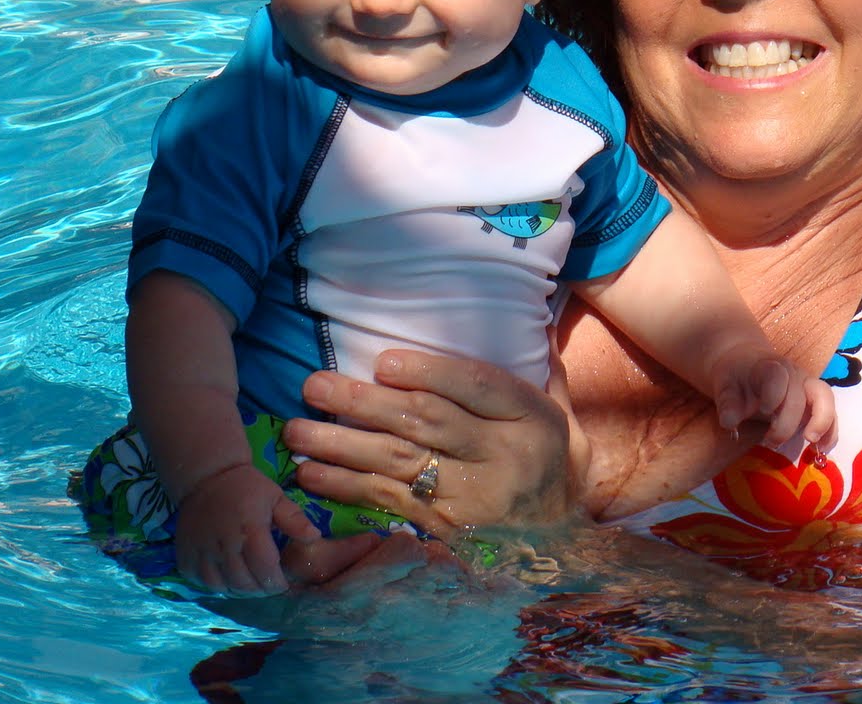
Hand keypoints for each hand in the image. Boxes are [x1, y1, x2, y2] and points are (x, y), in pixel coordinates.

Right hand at [175, 463, 318, 595]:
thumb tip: (314, 538)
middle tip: (268, 584)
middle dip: (261, 589)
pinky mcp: (185, 557)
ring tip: (251, 581)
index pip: (265, 570)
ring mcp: (201, 553)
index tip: (283, 583)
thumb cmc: (247, 488)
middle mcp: (223, 544)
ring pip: (223, 587)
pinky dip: (218, 585)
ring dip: (240, 589)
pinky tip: (228, 576)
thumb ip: (294, 519)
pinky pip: (202, 583)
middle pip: (244, 584)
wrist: (207, 477)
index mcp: (250, 529)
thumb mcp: (276, 497)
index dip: (277, 583)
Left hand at [280, 349, 578, 534]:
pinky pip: (388, 503)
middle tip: (315, 385)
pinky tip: (311, 475)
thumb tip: (533, 316)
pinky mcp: (443, 529)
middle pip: (426, 423)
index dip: (429, 373)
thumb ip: (543, 369)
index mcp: (530, 419)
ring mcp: (469, 499)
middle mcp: (500, 458)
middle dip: (364, 404)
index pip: (478, 388)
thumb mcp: (563, 414)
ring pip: (398, 465)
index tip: (383, 362)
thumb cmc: (556, 464)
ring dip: (340, 446)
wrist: (565, 546)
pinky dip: (345, 488)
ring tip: (296, 431)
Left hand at [715, 354, 836, 451]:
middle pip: (800, 395)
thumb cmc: (736, 378)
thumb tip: (730, 423)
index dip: (774, 394)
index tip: (765, 411)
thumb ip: (727, 403)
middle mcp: (793, 374)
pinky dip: (830, 431)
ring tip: (812, 444)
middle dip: (788, 422)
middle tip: (771, 442)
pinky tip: (822, 449)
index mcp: (769, 367)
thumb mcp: (724, 386)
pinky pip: (830, 412)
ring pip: (825, 398)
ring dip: (822, 422)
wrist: (747, 364)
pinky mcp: (815, 401)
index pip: (777, 376)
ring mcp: (807, 386)